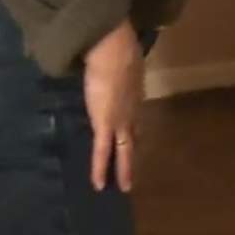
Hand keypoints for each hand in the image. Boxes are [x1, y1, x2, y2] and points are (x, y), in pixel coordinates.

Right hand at [83, 20, 144, 191]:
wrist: (112, 49)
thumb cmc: (113, 46)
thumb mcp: (118, 55)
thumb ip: (115, 60)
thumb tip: (107, 53)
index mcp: (136, 92)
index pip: (135, 116)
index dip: (133, 128)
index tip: (132, 136)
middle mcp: (132, 110)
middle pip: (134, 137)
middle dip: (132, 155)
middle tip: (133, 170)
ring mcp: (121, 120)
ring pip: (124, 151)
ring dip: (123, 169)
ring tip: (123, 187)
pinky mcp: (105, 125)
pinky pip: (102, 152)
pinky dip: (100, 169)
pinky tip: (98, 185)